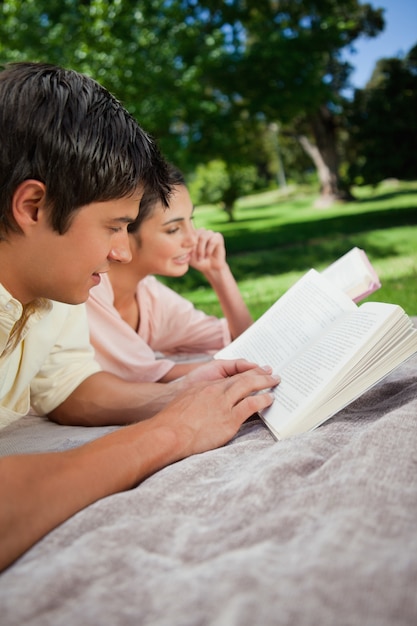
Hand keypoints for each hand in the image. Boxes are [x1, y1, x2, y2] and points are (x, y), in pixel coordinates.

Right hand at [153, 361, 279, 459]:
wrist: (169, 433)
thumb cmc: (172, 422)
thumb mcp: (185, 402)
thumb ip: (198, 399)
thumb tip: (206, 406)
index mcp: (206, 387)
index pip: (230, 377)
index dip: (245, 374)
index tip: (254, 372)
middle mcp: (216, 391)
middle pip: (243, 378)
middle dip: (259, 374)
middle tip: (271, 372)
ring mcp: (224, 404)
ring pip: (249, 387)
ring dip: (264, 383)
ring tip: (275, 382)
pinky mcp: (229, 420)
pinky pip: (251, 405)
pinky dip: (262, 400)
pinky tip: (269, 399)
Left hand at [189, 228, 226, 274]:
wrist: (211, 267)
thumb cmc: (198, 261)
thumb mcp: (189, 256)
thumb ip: (185, 249)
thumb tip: (180, 248)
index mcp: (193, 233)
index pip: (187, 234)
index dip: (187, 244)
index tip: (188, 255)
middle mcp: (201, 231)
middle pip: (195, 234)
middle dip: (194, 248)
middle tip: (195, 257)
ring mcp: (210, 233)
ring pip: (203, 237)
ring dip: (200, 249)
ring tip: (201, 258)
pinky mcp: (218, 237)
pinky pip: (212, 241)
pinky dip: (208, 250)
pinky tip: (207, 256)